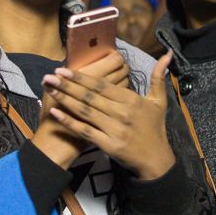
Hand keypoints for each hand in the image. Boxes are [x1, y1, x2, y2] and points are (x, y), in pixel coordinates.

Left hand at [43, 51, 175, 180]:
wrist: (155, 160)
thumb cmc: (155, 129)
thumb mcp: (159, 101)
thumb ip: (158, 77)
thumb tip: (166, 54)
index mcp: (131, 100)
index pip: (102, 86)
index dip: (82, 77)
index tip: (64, 70)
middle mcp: (122, 113)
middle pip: (90, 97)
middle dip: (68, 85)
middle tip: (49, 76)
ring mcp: (114, 129)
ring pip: (85, 111)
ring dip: (65, 99)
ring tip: (49, 89)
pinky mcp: (108, 145)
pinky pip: (84, 131)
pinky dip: (69, 122)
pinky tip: (55, 112)